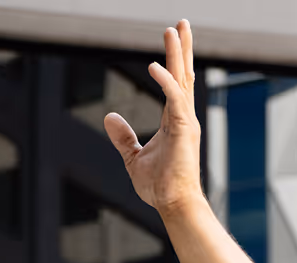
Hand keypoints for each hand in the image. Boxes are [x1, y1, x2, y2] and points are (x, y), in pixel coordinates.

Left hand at [104, 20, 202, 217]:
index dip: (173, 62)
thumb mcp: (134, 157)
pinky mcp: (184, 129)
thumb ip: (124, 136)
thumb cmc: (159, 186)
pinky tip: (154, 65)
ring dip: (178, 54)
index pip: (175, 84)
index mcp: (174, 121)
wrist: (173, 204)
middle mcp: (183, 117)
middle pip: (183, 75)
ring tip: (174, 29)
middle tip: (180, 23)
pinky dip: (165, 81)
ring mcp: (186, 122)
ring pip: (183, 79)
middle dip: (181, 48)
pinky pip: (174, 97)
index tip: (172, 41)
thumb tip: (110, 117)